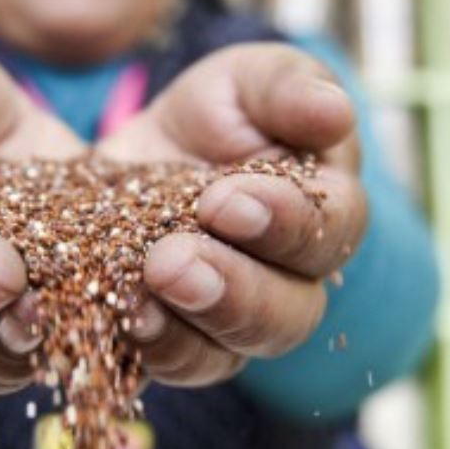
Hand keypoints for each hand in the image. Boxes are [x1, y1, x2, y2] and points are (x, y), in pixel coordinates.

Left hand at [98, 43, 367, 386]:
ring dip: (185, 331)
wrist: (139, 158)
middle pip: (288, 312)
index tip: (223, 200)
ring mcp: (234, 326)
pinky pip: (172, 366)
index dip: (284, 222)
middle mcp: (291, 283)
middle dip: (232, 288)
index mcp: (324, 211)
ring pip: (230, 353)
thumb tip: (334, 111)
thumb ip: (286, 88)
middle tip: (172, 261)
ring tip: (139, 297)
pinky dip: (144, 348)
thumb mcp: (245, 81)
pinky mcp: (179, 348)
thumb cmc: (217, 114)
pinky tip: (115, 320)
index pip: (330, 228)